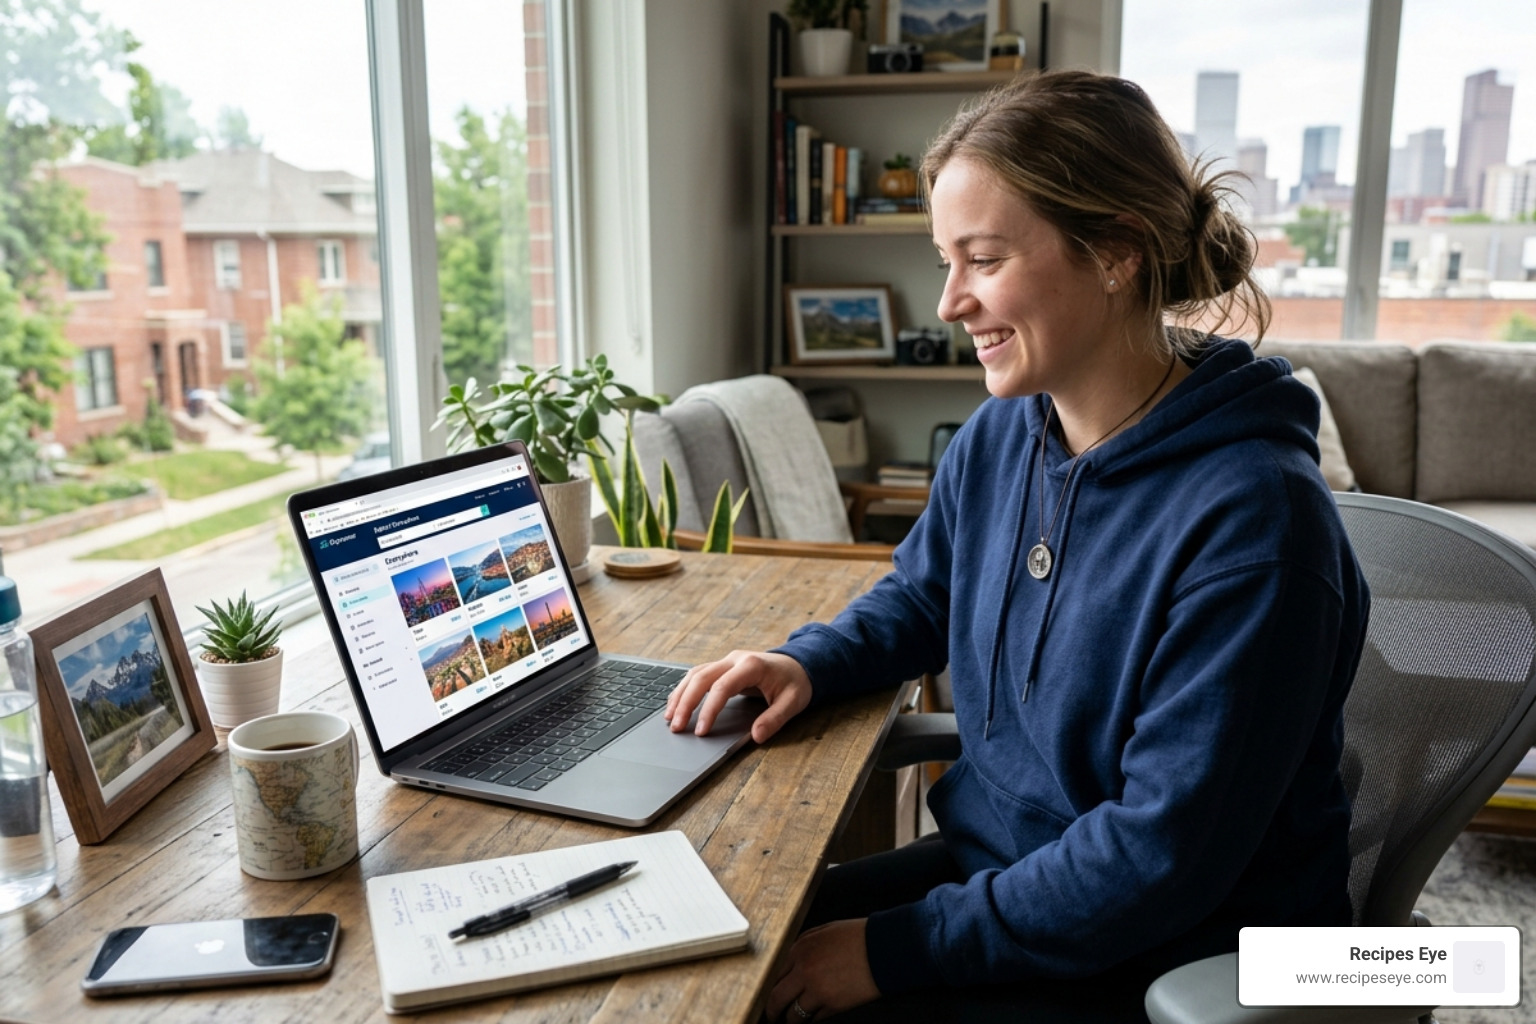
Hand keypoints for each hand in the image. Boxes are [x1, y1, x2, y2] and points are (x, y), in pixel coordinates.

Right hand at [664, 650, 810, 743]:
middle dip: (686, 703)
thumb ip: (774, 719)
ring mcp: (727, 661)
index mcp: (751, 666)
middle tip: (676, 727)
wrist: (800, 664)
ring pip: (695, 674)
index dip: (709, 709)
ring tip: (669, 718)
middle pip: (701, 677)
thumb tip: (756, 737)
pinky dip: (685, 689)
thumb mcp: (793, 702)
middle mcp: (735, 659)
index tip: (701, 731)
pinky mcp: (723, 667)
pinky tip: (676, 704)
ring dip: (680, 695)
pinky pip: (698, 675)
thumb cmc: (796, 683)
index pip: (722, 687)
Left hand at [766, 919, 879, 1020]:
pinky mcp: (832, 1005)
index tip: (773, 996)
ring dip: (792, 1020)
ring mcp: (817, 989)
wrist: (884, 947)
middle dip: (773, 1010)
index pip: (775, 975)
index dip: (774, 988)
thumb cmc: (859, 937)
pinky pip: (814, 1019)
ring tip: (792, 1022)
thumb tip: (791, 963)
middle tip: (773, 1016)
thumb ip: (804, 945)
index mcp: (800, 949)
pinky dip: (813, 1020)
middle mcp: (803, 969)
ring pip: (793, 1015)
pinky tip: (814, 1018)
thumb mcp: (825, 931)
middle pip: (776, 998)